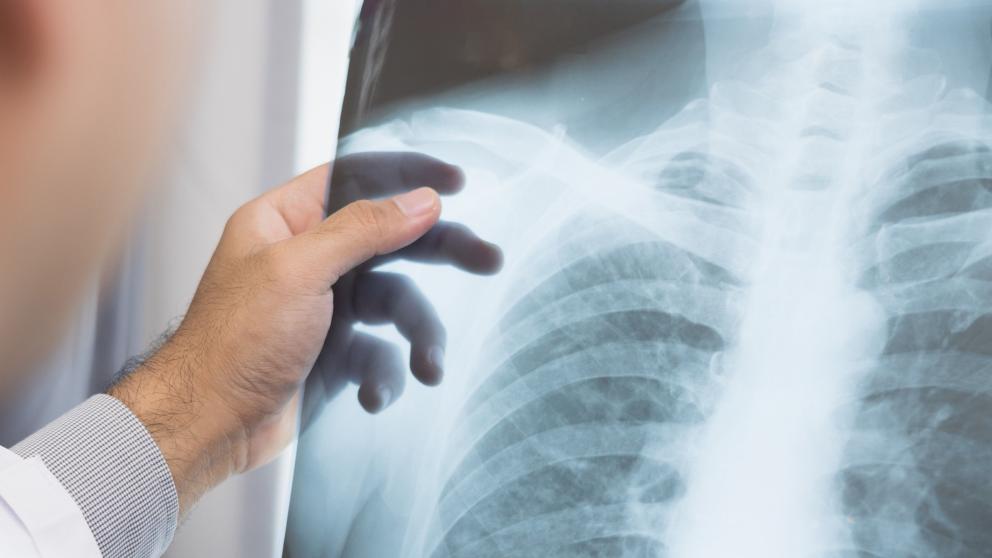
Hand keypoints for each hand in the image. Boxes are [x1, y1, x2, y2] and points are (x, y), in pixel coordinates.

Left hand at [109, 153, 500, 513]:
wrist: (208, 427)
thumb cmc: (231, 344)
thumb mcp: (299, 272)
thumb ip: (365, 230)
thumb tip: (421, 201)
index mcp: (286, 222)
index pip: (357, 180)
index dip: (408, 176)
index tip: (457, 180)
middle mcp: (308, 259)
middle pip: (391, 242)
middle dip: (439, 254)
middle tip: (488, 259)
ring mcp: (323, 307)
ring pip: (394, 304)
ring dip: (417, 336)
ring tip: (428, 366)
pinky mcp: (334, 353)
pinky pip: (380, 352)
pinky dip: (385, 374)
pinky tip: (373, 395)